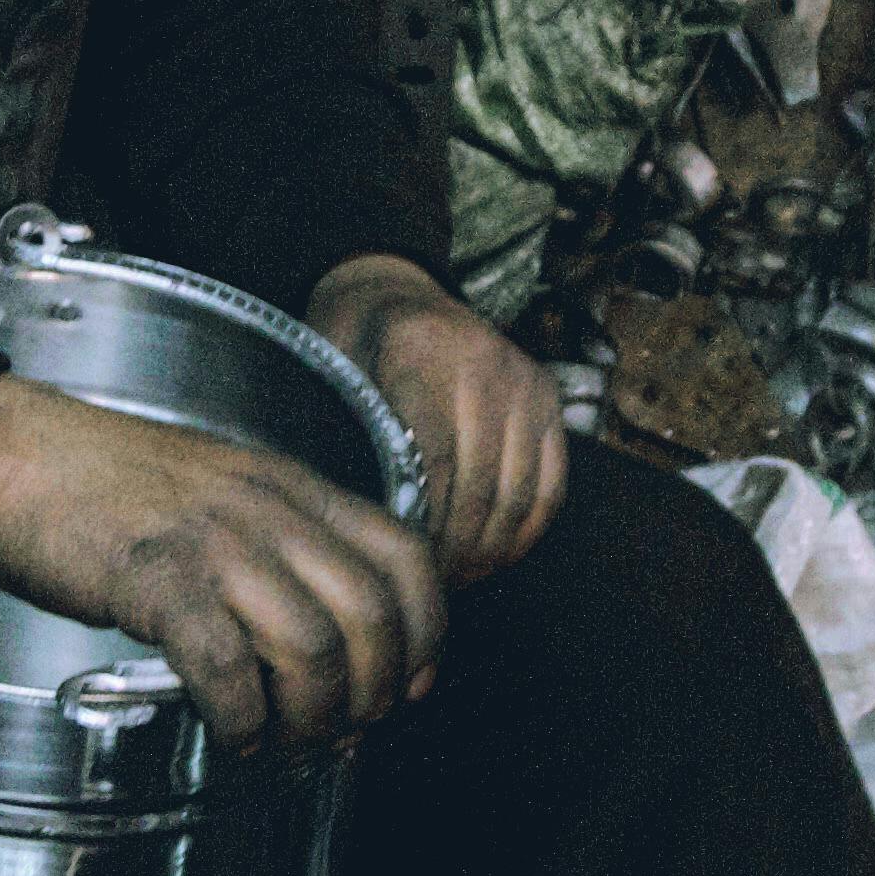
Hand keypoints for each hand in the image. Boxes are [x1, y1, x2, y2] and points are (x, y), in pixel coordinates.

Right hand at [0, 375, 446, 754]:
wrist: (15, 453)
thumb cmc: (107, 484)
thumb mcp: (221, 489)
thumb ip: (276, 542)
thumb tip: (319, 634)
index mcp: (291, 487)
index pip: (406, 555)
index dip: (427, 632)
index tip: (413, 683)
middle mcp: (268, 511)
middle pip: (372, 615)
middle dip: (374, 692)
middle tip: (346, 730)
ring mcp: (215, 544)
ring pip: (313, 648)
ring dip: (312, 717)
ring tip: (285, 740)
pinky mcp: (157, 581)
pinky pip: (228, 667)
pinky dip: (242, 718)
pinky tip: (232, 735)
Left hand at [309, 253, 568, 586]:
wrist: (392, 287)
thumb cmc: (348, 342)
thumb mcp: (324, 372)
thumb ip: (340, 436)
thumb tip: (358, 527)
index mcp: (417, 352)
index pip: (431, 466)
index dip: (420, 531)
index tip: (398, 567)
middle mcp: (482, 362)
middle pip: (478, 488)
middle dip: (453, 552)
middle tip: (424, 588)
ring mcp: (521, 380)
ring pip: (519, 495)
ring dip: (488, 551)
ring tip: (455, 579)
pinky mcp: (547, 396)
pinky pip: (550, 485)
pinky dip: (524, 531)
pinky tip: (492, 556)